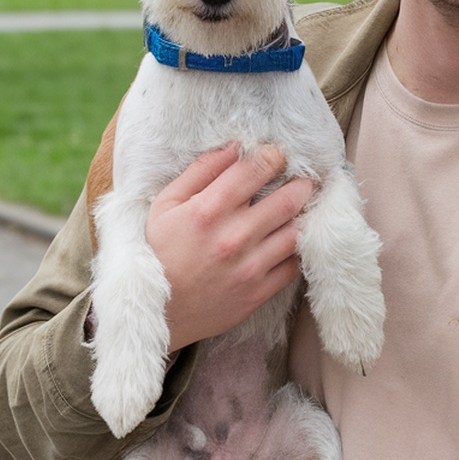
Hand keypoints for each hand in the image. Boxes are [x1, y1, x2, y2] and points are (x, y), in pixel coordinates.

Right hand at [145, 144, 314, 351]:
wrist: (155, 312)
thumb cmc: (158, 252)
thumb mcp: (166, 204)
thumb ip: (201, 172)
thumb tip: (235, 147)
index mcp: (208, 210)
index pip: (256, 169)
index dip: (273, 156)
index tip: (276, 156)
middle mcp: (234, 237)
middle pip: (289, 199)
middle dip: (301, 183)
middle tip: (302, 179)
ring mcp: (249, 267)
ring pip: (296, 232)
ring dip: (302, 216)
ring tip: (299, 209)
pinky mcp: (258, 293)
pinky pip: (294, 266)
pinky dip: (295, 251)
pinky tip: (286, 242)